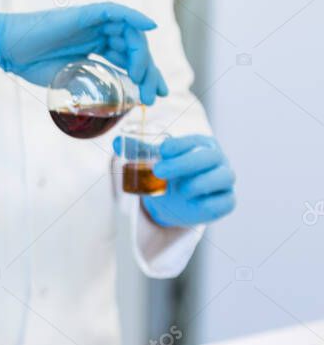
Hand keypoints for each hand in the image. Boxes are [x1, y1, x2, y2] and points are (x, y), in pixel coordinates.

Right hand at [0, 2, 168, 103]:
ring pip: (129, 34)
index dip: (145, 76)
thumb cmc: (31, 63)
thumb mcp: (68, 79)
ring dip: (142, 55)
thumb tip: (110, 102)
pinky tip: (149, 27)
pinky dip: (134, 17)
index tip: (155, 95)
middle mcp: (98, 34)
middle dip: (148, 72)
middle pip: (134, 48)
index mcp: (94, 48)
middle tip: (153, 95)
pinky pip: (116, 12)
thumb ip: (89, 84)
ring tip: (144, 77)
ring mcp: (93, 23)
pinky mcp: (86, 14)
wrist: (8, 49)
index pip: (128, 59)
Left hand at [114, 134, 235, 226]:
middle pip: (208, 157)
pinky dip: (209, 203)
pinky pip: (224, 202)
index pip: (194, 140)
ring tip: (180, 190)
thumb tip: (116, 142)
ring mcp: (224, 180)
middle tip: (158, 171)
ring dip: (200, 182)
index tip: (161, 150)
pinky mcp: (227, 201)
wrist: (179, 202)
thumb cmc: (170, 175)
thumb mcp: (155, 162)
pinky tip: (193, 203)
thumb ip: (138, 152)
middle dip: (183, 163)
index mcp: (201, 144)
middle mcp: (217, 160)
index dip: (179, 145)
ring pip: (223, 176)